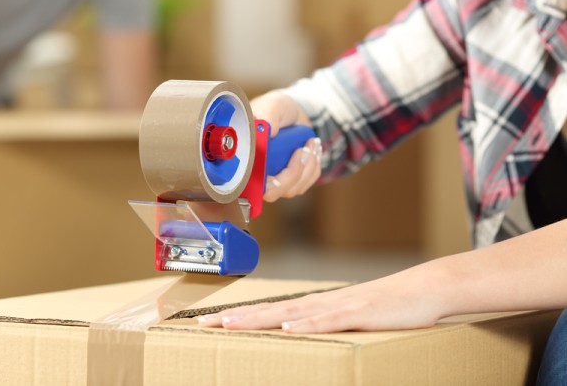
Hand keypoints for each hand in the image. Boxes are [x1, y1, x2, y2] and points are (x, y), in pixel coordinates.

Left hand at [197, 266, 444, 332]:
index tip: (213, 322)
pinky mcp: (358, 313)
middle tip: (203, 324)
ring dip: (258, 319)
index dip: (241, 316)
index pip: (271, 312)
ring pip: (290, 314)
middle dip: (236, 317)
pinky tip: (287, 328)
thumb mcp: (351, 320)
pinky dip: (306, 324)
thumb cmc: (387, 307)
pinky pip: (328, 320)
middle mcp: (320, 303)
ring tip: (229, 325)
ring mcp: (338, 306)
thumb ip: (327, 326)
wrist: (423, 289)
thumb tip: (303, 337)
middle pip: (270, 311)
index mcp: (316, 306)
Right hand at [250, 91, 321, 201]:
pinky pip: (307, 181)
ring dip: (308, 165)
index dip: (262, 186)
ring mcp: (276, 180)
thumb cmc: (277, 108)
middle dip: (293, 172)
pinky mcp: (293, 180)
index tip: (276, 177)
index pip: (248, 186)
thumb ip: (267, 116)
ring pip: (293, 188)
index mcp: (246, 158)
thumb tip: (269, 132)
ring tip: (312, 142)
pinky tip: (314, 148)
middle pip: (274, 193)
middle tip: (304, 149)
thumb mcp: (272, 106)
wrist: (293, 112)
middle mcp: (258, 173)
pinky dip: (314, 166)